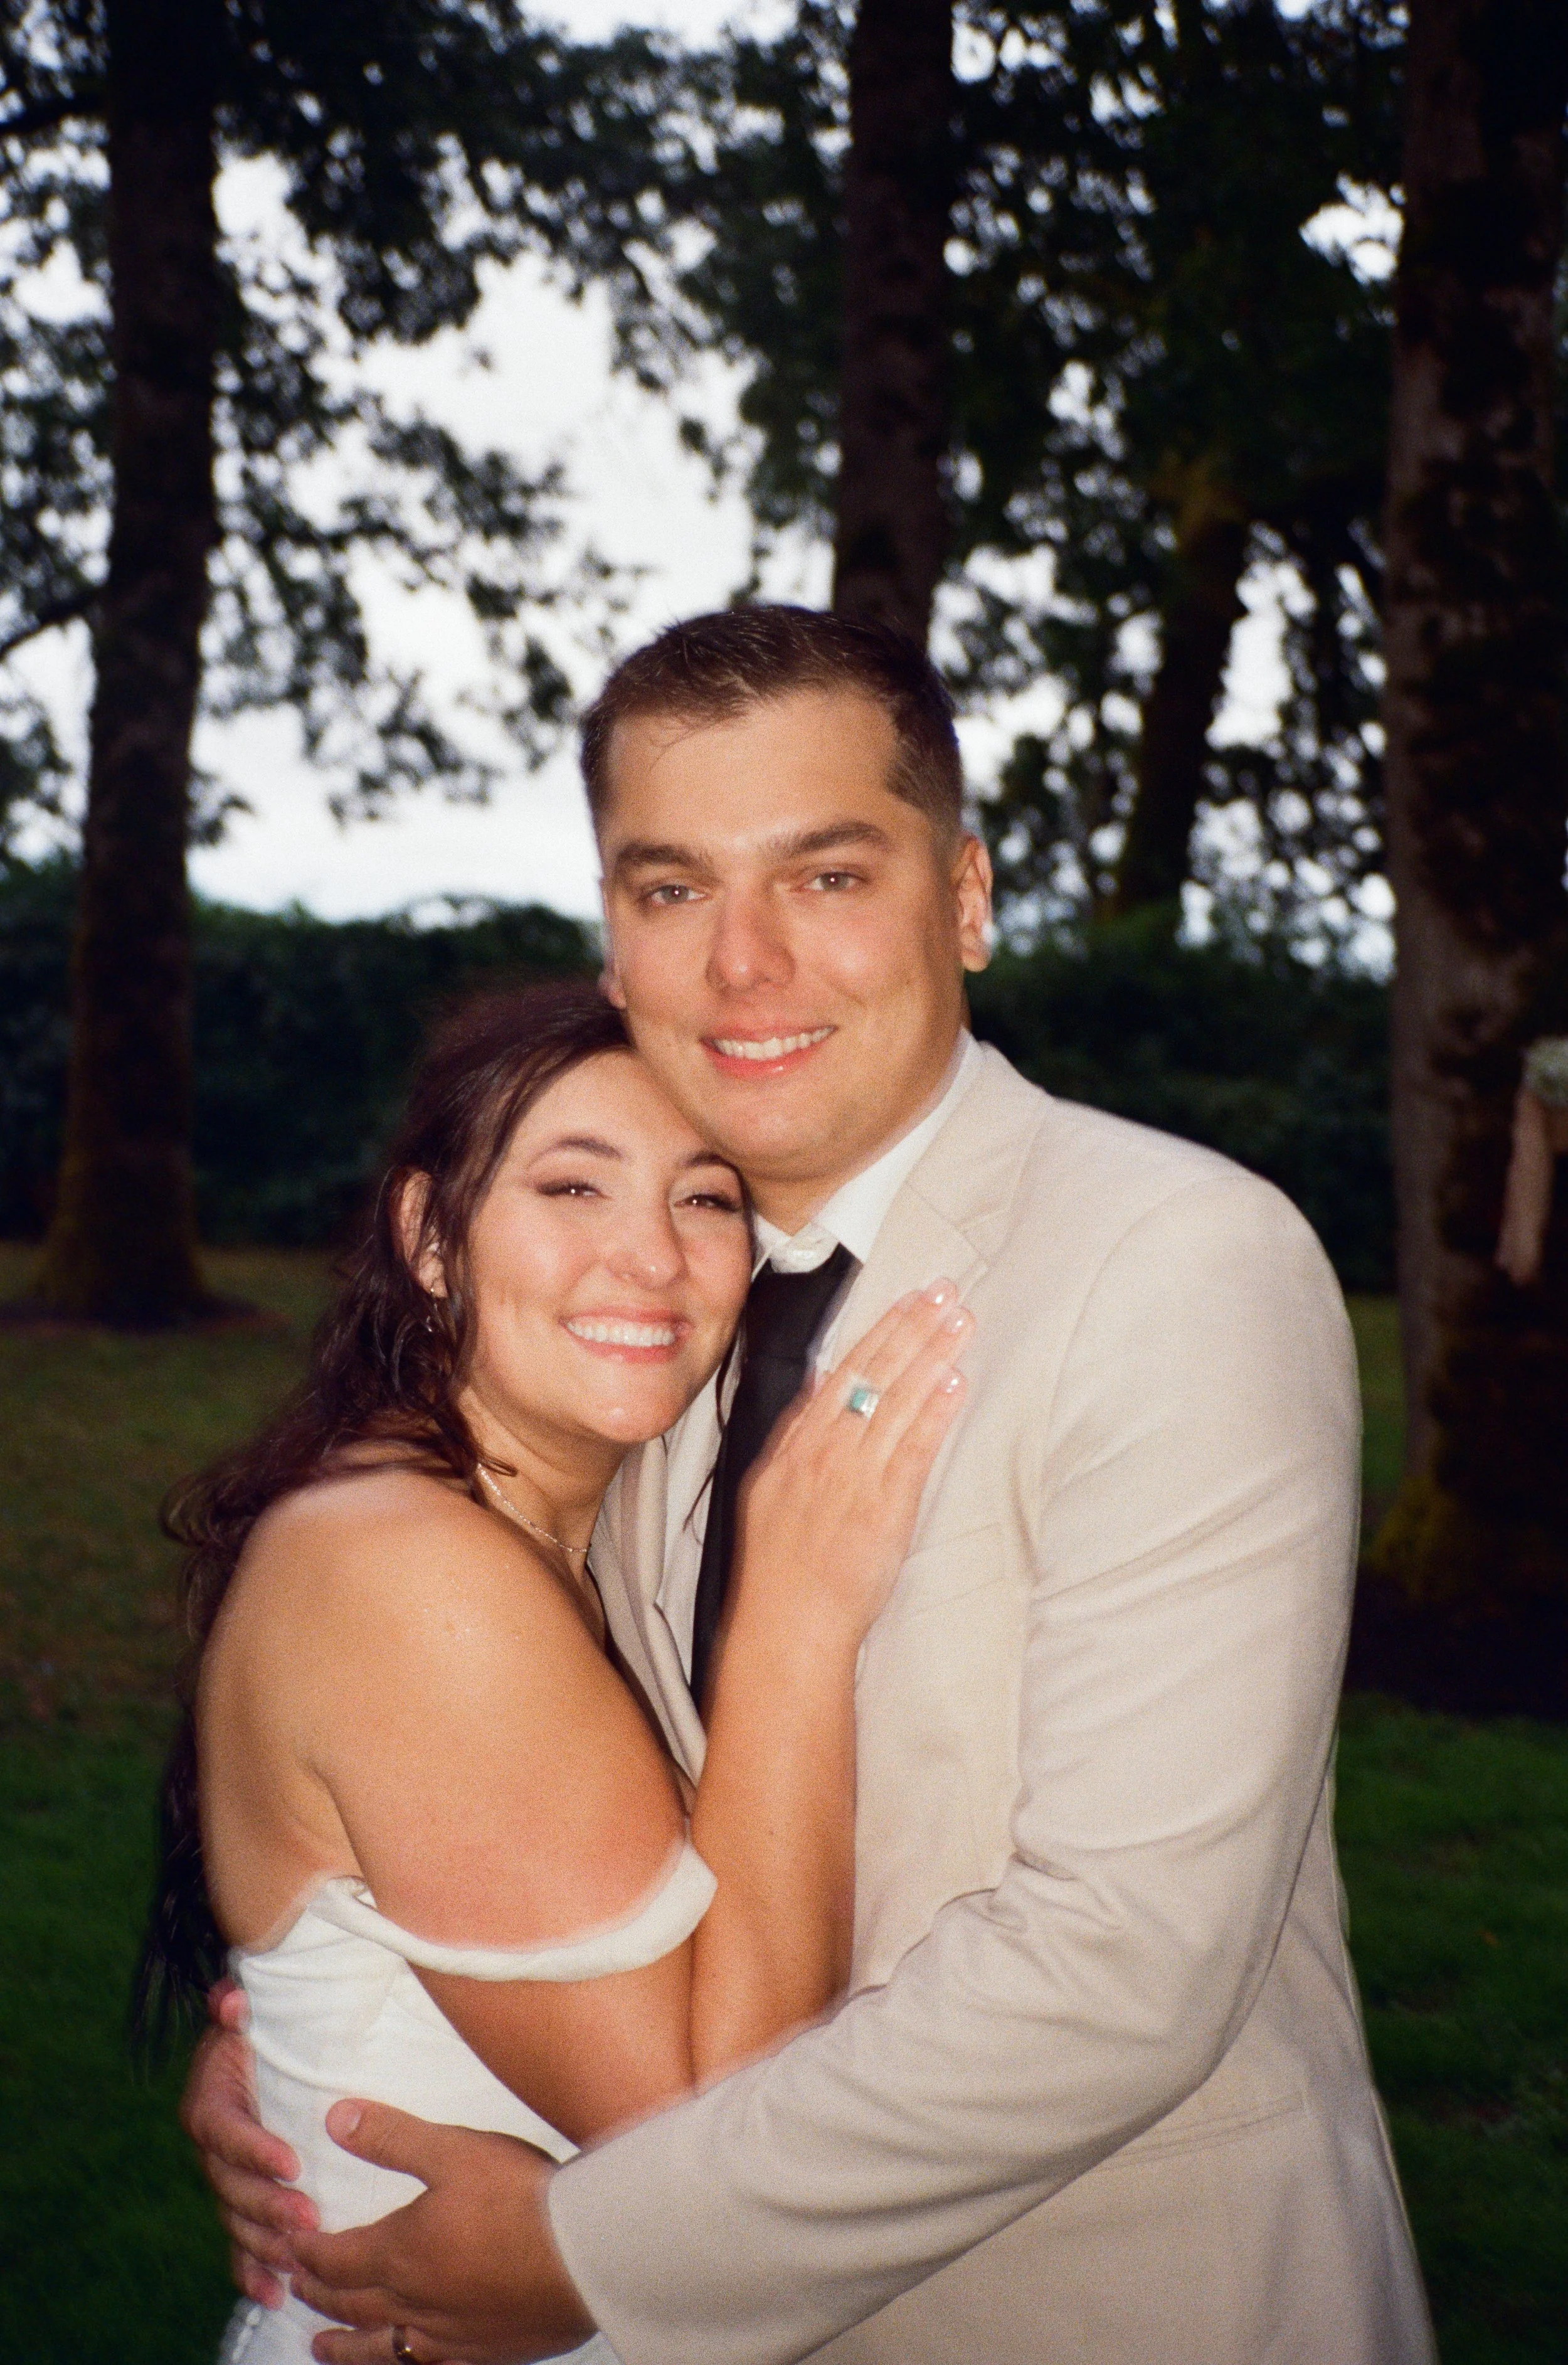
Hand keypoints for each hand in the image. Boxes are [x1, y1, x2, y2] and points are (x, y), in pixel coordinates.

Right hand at [180, 1980, 317, 2304]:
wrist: (253, 2057)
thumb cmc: (257, 2037)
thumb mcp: (247, 2019)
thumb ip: (234, 2009)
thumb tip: (231, 1999)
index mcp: (210, 2107)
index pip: (226, 2134)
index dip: (254, 2151)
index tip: (291, 2163)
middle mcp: (212, 2153)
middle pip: (232, 2189)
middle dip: (269, 2208)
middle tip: (310, 2221)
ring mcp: (225, 2185)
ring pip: (238, 2224)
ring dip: (266, 2245)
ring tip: (301, 2261)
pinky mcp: (241, 2207)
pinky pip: (239, 2247)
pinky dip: (252, 2274)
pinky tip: (275, 2297)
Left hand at [291, 2101, 593, 2364]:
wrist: (584, 2253)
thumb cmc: (519, 2198)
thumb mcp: (452, 2150)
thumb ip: (391, 2138)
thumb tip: (334, 2119)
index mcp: (401, 2253)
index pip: (337, 2259)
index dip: (308, 2252)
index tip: (290, 2246)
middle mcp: (415, 2303)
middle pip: (353, 2303)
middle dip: (320, 2294)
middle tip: (295, 2289)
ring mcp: (449, 2334)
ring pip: (381, 2346)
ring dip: (346, 2346)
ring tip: (323, 2348)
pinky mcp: (484, 2352)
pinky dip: (405, 2363)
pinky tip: (409, 2360)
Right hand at [735, 1278, 971, 1638]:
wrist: (788, 1624)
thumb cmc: (780, 1566)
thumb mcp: (769, 1489)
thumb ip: (797, 1437)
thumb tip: (822, 1390)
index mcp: (797, 1446)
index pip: (843, 1373)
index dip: (880, 1332)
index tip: (909, 1299)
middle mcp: (826, 1453)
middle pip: (874, 1376)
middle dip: (913, 1328)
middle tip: (946, 1291)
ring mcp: (855, 1478)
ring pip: (897, 1403)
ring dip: (932, 1357)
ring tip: (961, 1322)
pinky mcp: (885, 1508)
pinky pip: (913, 1449)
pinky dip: (935, 1412)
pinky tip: (956, 1381)